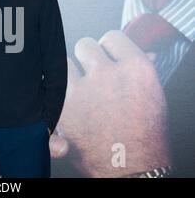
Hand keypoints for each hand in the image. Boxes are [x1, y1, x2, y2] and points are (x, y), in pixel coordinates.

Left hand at [50, 30, 170, 176]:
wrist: (128, 168)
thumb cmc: (144, 136)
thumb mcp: (152, 97)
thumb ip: (141, 71)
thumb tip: (144, 53)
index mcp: (136, 67)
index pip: (112, 37)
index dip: (108, 47)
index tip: (107, 56)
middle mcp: (108, 73)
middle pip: (85, 45)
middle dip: (86, 58)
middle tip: (91, 73)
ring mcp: (83, 88)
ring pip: (65, 62)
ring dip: (69, 74)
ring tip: (80, 91)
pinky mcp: (63, 105)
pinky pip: (52, 82)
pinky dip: (57, 91)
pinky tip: (68, 101)